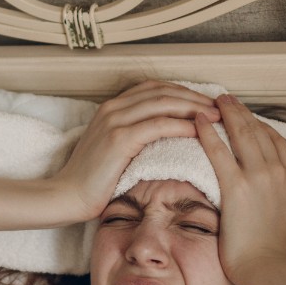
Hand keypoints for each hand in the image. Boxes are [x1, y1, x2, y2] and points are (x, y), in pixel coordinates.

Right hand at [50, 80, 220, 221]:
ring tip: (216, 118)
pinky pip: (158, 125)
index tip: (206, 103)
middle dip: (195, 97)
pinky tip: (199, 131)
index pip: (156, 88)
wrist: (66, 196)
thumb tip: (164, 139)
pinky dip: (182, 125)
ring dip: (194, 108)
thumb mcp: (113, 152)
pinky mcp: (119, 139)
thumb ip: (134, 137)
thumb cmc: (91, 181)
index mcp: (112, 107)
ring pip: (164, 103)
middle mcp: (113, 108)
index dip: (184, 92)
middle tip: (219, 108)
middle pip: (163, 91)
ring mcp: (115, 121)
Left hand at [195, 94, 285, 284]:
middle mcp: (278, 173)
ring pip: (242, 134)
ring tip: (214, 102)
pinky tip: (197, 122)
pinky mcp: (236, 188)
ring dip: (228, 113)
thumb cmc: (284, 254)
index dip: (262, 128)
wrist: (274, 270)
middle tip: (228, 100)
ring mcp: (258, 178)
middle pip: (260, 132)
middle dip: (243, 113)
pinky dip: (209, 133)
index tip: (250, 120)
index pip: (277, 144)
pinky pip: (219, 152)